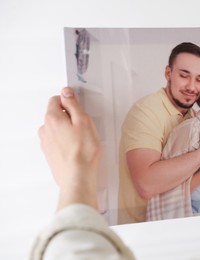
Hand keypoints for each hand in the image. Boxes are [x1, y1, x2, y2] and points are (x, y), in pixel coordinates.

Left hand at [38, 87, 100, 209]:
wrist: (77, 177)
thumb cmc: (83, 151)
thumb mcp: (83, 121)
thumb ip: (73, 104)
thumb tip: (66, 92)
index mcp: (52, 118)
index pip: (56, 100)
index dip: (70, 102)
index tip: (80, 110)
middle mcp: (45, 129)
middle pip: (56, 114)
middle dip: (70, 117)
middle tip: (85, 127)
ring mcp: (46, 143)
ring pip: (58, 129)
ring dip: (68, 131)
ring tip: (83, 140)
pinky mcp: (50, 154)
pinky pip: (58, 142)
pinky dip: (67, 142)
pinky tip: (78, 149)